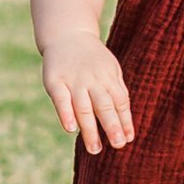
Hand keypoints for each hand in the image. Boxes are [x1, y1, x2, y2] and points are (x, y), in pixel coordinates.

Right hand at [41, 32, 133, 152]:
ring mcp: (73, 80)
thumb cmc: (92, 58)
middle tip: (118, 145)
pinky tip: (70, 129)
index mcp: (108, 77)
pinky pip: (61, 99)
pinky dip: (66, 113)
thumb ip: (117, 91)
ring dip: (89, 129)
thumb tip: (126, 121)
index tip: (128, 138)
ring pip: (83, 107)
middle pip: (104, 105)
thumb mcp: (110, 69)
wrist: (67, 34)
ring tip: (95, 149)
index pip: (120, 101)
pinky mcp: (55, 80)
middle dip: (112, 126)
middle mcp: (92, 80)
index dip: (125, 120)